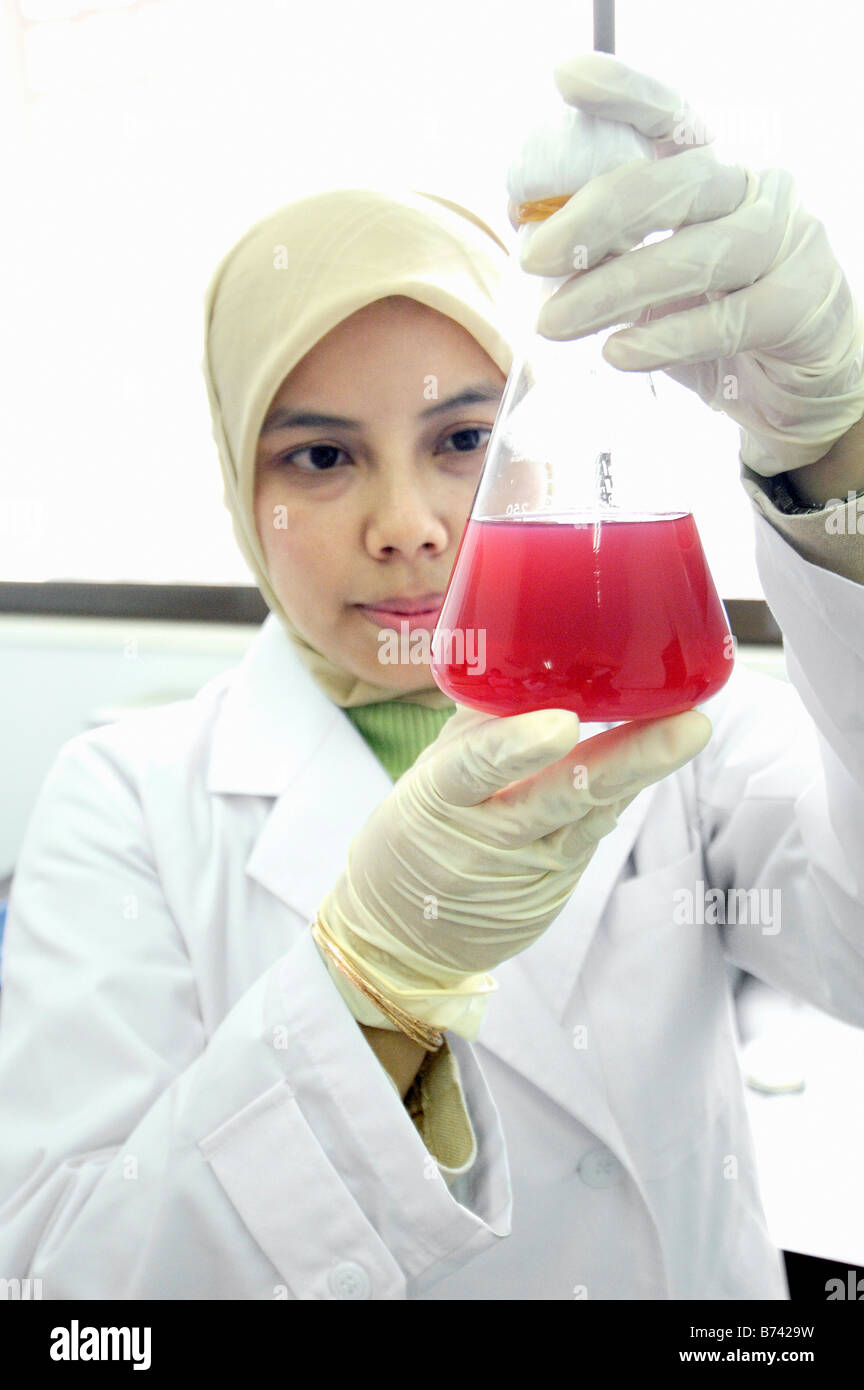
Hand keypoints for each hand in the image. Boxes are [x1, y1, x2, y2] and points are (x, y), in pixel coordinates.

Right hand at [316, 703, 710, 1038]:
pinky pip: (595, 829)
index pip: (474, 768)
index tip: (563, 723)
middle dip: (628, 758)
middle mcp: (489, 832)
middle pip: (561, 795)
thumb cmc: (419, 829)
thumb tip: (533, 655)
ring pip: (592, 815)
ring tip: (689, 731)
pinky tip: (659, 757)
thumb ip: (480, 723)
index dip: (516, 747)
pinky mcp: (556, 881)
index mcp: (440, 795)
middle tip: (686, 725)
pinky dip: (624, 792)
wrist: (404, 933)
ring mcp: (529, 862)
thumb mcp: (430, 772)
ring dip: (643, 772)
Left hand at [516, 52, 863, 477]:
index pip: (668, 116)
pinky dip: (664, 337)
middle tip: (530, 257)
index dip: (620, 94)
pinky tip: (618, 352)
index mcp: (714, 169)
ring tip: (551, 324)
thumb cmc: (712, 323)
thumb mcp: (653, 284)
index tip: (564, 77)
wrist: (793, 384)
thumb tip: (531, 246)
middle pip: (674, 183)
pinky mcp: (800, 302)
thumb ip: (608, 258)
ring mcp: (787, 240)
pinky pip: (725, 318)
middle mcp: (756, 187)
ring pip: (695, 254)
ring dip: (612, 290)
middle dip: (592, 218)